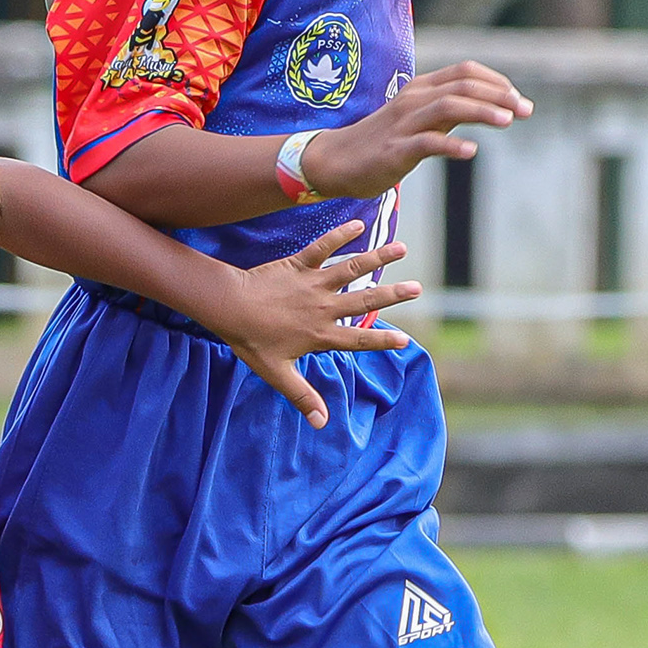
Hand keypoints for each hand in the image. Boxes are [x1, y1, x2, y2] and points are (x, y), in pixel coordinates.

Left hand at [207, 222, 420, 426]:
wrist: (229, 307)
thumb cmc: (251, 341)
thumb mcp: (277, 374)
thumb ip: (302, 396)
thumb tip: (322, 424)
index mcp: (320, 334)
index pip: (359, 340)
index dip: (382, 340)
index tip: (405, 340)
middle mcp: (323, 308)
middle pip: (365, 300)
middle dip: (394, 295)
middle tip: (418, 289)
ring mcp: (313, 284)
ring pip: (352, 269)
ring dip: (378, 258)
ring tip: (402, 248)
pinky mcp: (299, 264)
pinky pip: (323, 247)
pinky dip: (340, 234)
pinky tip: (358, 223)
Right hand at [304, 62, 533, 197]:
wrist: (336, 162)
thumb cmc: (382, 141)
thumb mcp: (418, 119)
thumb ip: (449, 111)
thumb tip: (489, 107)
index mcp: (421, 88)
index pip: (465, 71)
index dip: (496, 81)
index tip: (517, 99)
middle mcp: (414, 99)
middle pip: (463, 85)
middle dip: (499, 95)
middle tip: (525, 110)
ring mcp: (404, 124)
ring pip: (449, 107)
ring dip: (482, 112)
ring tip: (508, 122)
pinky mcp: (395, 150)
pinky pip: (428, 143)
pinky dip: (452, 144)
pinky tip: (472, 150)